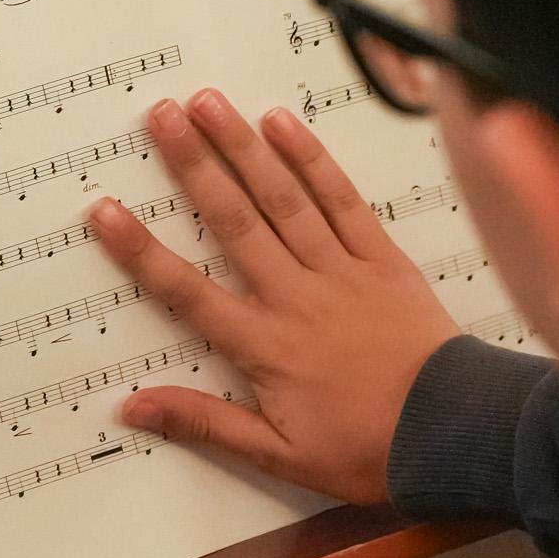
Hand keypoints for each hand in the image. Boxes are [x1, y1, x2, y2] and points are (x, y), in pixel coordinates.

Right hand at [93, 90, 461, 506]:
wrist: (454, 433)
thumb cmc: (370, 450)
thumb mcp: (278, 454)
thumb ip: (204, 422)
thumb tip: (133, 407)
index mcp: (265, 346)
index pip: (188, 292)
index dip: (141, 251)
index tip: (105, 210)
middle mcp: (296, 297)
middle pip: (233, 221)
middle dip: (192, 165)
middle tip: (158, 116)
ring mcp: (341, 271)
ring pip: (282, 198)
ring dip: (242, 147)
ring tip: (208, 103)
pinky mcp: (382, 259)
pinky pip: (342, 200)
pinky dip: (312, 159)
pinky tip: (282, 124)